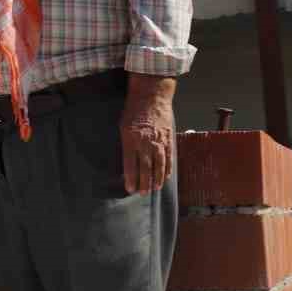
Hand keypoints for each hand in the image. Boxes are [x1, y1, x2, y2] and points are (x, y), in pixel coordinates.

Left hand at [120, 79, 175, 193]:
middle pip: (145, 168)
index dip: (130, 178)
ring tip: (154, 188)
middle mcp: (145, 143)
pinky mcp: (168, 139)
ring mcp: (158, 142)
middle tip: (142, 193)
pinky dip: (167, 168)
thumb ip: (125, 144)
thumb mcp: (123, 127)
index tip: (129, 189)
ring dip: (157, 179)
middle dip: (143, 182)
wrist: (151, 97)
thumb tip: (127, 161)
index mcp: (131, 140)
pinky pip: (168, 157)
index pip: (130, 165)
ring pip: (158, 165)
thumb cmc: (133, 110)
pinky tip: (166, 177)